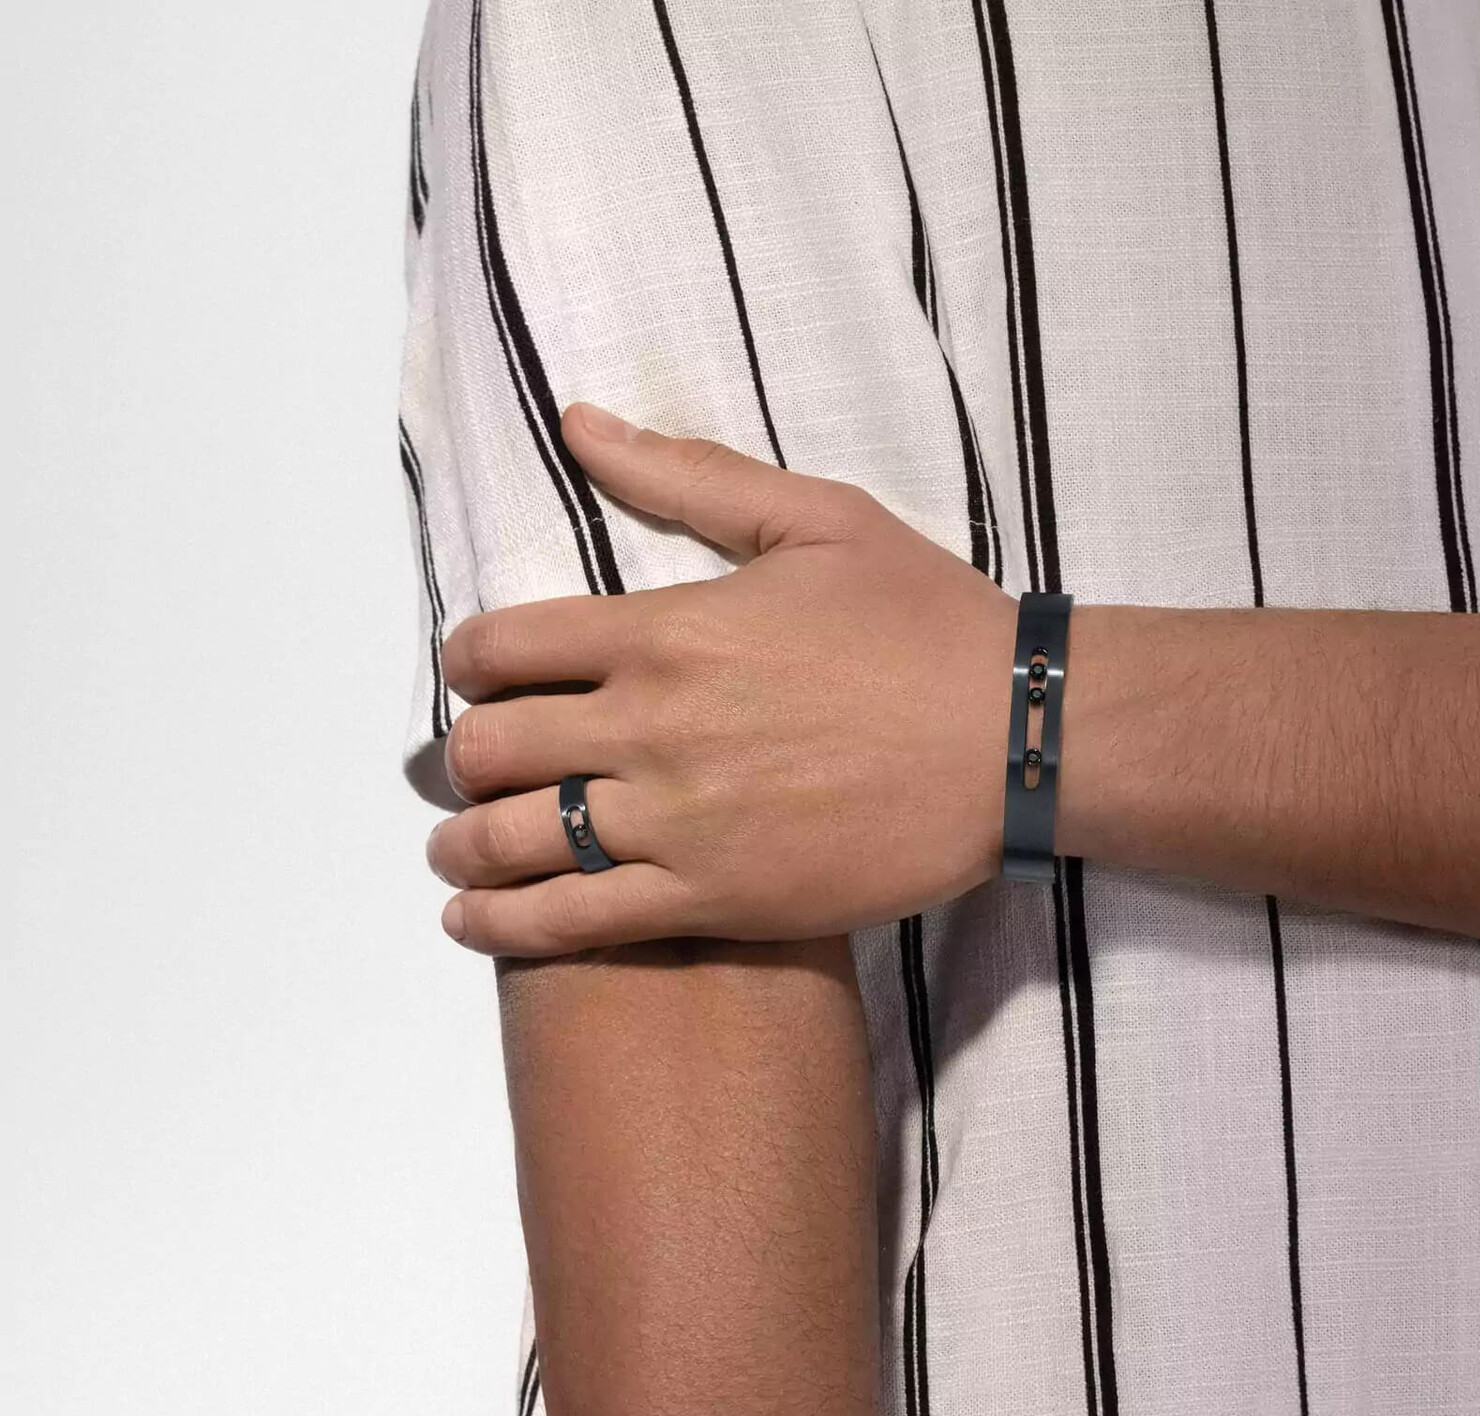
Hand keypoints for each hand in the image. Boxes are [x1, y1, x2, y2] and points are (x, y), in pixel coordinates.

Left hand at [424, 401, 1017, 955]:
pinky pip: (572, 923)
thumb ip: (687, 473)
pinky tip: (471, 923)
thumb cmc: (924, 623)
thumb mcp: (815, 518)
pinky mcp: (713, 898)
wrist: (1018, 738)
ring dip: (463, 845)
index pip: (502, 646)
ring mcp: (676, 821)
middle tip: (481, 763)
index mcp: (664, 631)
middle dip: (465, 755)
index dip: (466, 662)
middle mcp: (650, 726)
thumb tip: (580, 421)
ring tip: (457, 852)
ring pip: (513, 842)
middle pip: (490, 748)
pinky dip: (502, 927)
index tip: (476, 676)